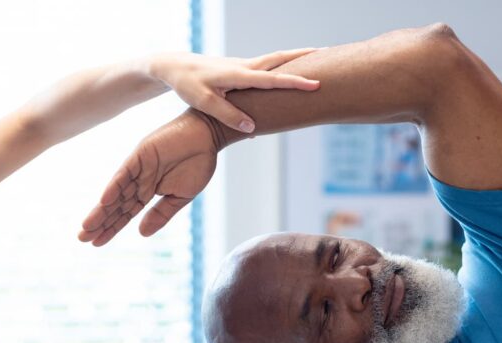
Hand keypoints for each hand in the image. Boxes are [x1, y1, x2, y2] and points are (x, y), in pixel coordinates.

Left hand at [80, 110, 217, 245]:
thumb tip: (141, 233)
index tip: (96, 243)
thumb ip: (161, 214)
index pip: (126, 213)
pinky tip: (103, 201)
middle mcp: (139, 180)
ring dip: (101, 209)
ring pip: (116, 192)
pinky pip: (124, 173)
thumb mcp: (180, 197)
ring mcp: (138, 168)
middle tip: (82, 238)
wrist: (208, 136)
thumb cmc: (197, 163)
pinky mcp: (140, 155)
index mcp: (148, 191)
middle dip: (100, 222)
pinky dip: (114, 187)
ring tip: (86, 226)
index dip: (111, 227)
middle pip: (116, 205)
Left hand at [153, 49, 319, 132]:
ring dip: (295, 60)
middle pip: (280, 59)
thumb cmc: (187, 85)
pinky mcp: (240, 71)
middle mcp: (244, 66)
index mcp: (239, 74)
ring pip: (275, 61)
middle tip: (327, 54)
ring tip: (316, 60)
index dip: (295, 82)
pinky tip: (291, 78)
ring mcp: (243, 67)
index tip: (316, 84)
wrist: (174, 67)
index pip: (273, 79)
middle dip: (303, 57)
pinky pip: (267, 69)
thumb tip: (253, 129)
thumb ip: (229, 115)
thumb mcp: (205, 103)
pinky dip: (283, 69)